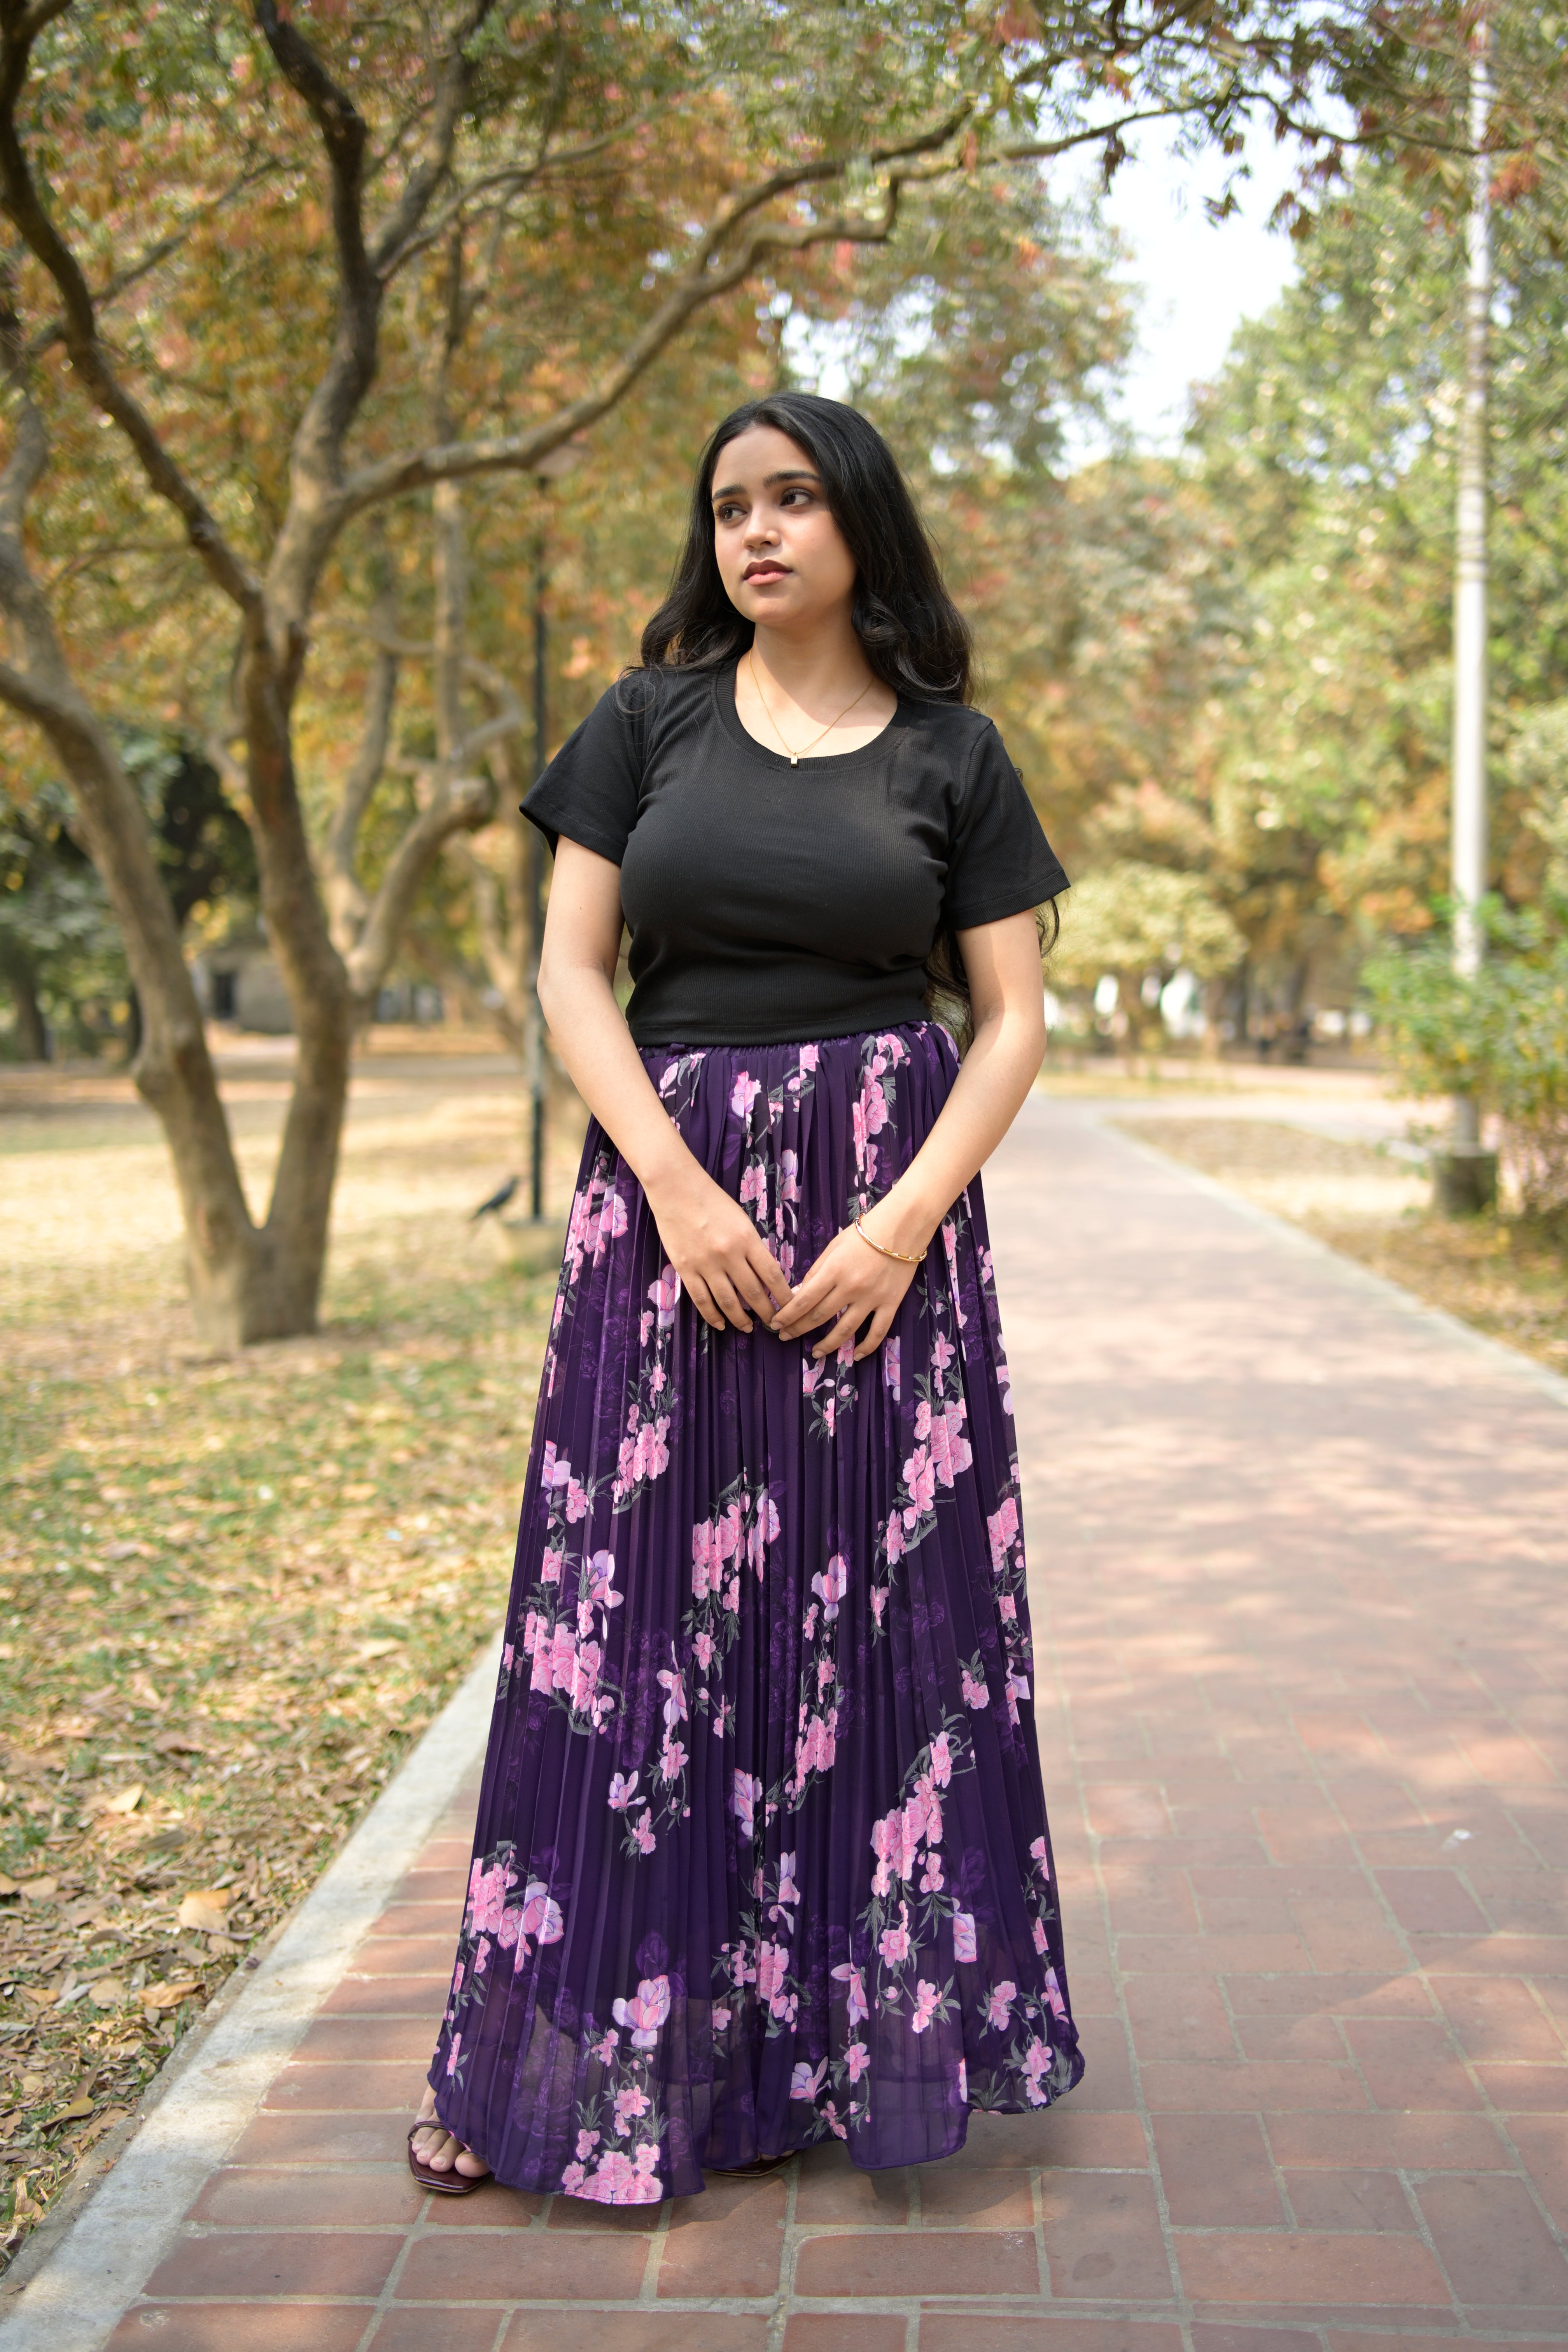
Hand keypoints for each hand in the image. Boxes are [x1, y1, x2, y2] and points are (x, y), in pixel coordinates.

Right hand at [645, 1161, 792, 1334]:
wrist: (676, 1188)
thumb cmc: (712, 1201)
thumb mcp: (742, 1220)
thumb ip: (753, 1246)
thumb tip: (765, 1274)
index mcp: (747, 1239)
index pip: (772, 1275)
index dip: (783, 1296)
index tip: (791, 1308)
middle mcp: (729, 1254)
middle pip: (753, 1293)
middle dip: (767, 1313)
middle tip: (774, 1325)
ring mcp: (706, 1263)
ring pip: (728, 1302)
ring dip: (741, 1319)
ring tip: (749, 1328)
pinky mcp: (686, 1269)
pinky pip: (702, 1300)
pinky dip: (712, 1316)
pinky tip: (721, 1324)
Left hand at [771, 1213, 924, 1360]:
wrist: (901, 1227)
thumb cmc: (863, 1234)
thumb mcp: (833, 1248)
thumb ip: (816, 1272)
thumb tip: (798, 1294)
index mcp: (833, 1271)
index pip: (804, 1300)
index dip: (788, 1315)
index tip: (775, 1324)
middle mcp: (851, 1287)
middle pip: (820, 1316)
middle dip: (799, 1329)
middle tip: (786, 1337)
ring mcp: (872, 1298)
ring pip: (845, 1329)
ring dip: (828, 1344)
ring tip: (815, 1353)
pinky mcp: (890, 1303)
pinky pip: (878, 1331)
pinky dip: (867, 1346)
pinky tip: (855, 1355)